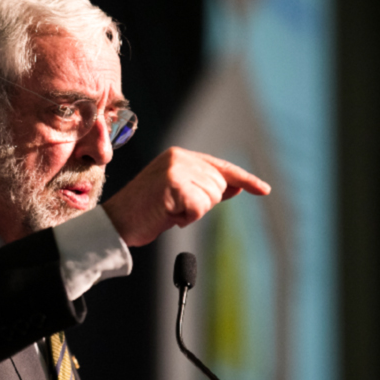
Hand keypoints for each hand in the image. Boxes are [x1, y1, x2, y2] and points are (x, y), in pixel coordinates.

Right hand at [102, 147, 270, 246]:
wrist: (116, 223)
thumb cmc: (145, 212)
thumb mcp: (179, 195)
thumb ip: (204, 188)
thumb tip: (236, 187)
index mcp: (179, 155)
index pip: (221, 167)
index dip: (245, 179)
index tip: (264, 190)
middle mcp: (179, 157)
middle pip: (220, 186)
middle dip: (204, 204)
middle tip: (174, 209)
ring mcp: (175, 170)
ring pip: (212, 198)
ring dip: (193, 213)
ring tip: (168, 211)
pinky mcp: (173, 185)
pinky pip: (199, 208)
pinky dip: (186, 219)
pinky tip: (166, 216)